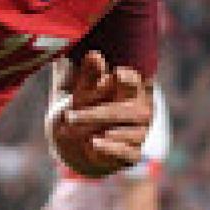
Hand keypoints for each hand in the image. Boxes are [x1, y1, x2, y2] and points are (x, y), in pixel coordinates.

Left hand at [49, 52, 152, 175]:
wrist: (79, 142)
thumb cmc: (84, 107)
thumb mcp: (82, 90)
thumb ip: (89, 76)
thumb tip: (95, 56)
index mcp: (133, 88)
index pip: (134, 82)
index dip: (127, 79)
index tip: (117, 74)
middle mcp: (142, 110)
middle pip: (122, 111)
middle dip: (93, 114)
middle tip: (68, 116)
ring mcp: (140, 132)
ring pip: (123, 132)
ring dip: (93, 130)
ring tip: (69, 129)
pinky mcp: (133, 153)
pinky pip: (126, 152)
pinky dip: (107, 148)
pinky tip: (90, 144)